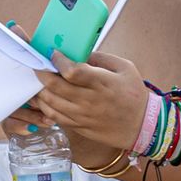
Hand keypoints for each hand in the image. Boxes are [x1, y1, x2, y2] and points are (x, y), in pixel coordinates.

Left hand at [34, 52, 149, 149]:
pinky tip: (45, 98)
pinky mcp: (79, 127)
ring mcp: (83, 116)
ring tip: (39, 81)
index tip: (54, 54)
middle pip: (55, 87)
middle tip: (39, 65)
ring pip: (51, 103)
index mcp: (103, 83)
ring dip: (40, 90)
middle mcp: (90, 101)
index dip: (58, 61)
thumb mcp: (125, 68)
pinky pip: (55, 117)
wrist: (142, 126)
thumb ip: (101, 58)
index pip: (72, 71)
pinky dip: (45, 106)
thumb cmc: (135, 95)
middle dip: (42, 73)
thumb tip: (78, 53)